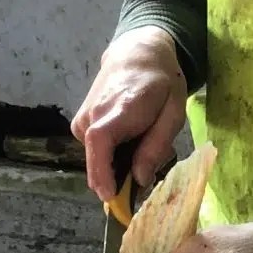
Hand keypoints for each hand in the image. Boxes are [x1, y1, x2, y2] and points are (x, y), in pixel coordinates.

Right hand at [71, 30, 188, 200]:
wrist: (136, 55)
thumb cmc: (161, 83)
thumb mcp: (173, 114)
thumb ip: (155, 147)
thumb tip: (140, 180)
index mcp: (120, 109)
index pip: (100, 141)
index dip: (101, 171)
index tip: (109, 196)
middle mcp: (93, 115)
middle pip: (99, 160)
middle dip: (122, 176)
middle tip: (151, 162)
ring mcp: (82, 119)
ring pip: (99, 158)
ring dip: (121, 161)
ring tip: (143, 139)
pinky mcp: (79, 125)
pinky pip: (96, 151)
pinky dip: (114, 153)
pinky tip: (130, 136)